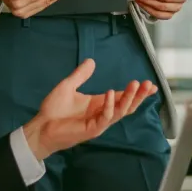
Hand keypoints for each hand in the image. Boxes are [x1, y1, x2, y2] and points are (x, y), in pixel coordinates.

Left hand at [23, 58, 157, 159]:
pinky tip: (111, 93)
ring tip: (136, 85)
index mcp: (99, 104)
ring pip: (121, 111)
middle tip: (149, 84)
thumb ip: (80, 75)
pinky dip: (110, 105)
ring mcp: (99, 122)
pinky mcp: (92, 129)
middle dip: (139, 95)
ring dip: (130, 98)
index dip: (136, 91)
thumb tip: (92, 61)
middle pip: (127, 105)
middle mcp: (103, 113)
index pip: (123, 97)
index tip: (150, 84)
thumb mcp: (68, 87)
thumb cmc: (53, 110)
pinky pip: (106, 117)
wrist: (41, 127)